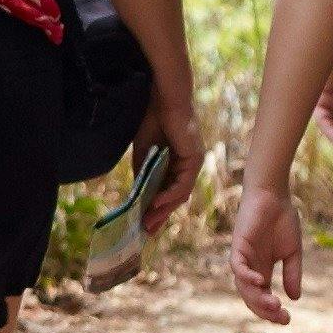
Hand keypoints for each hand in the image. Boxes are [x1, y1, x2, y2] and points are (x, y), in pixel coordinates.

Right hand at [139, 81, 209, 223]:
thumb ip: (143, 176)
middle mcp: (187, 166)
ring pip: (180, 194)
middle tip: (146, 231)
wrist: (160, 101)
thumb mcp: (142, 156)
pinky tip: (156, 203)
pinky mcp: (195, 159)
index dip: (155, 209)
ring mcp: (193, 163)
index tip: (143, 223)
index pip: (166, 192)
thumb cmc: (151, 123)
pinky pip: (183, 183)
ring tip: (149, 221)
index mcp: (175, 164)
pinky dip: (169, 195)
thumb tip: (137, 198)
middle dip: (160, 215)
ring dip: (164, 209)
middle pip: (175, 197)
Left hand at [222, 178, 303, 326]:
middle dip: (265, 310)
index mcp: (262, 270)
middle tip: (281, 316)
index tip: (287, 319)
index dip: (272, 311)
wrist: (274, 196)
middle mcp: (250, 267)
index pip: (263, 298)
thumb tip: (295, 298)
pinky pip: (237, 266)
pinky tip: (260, 282)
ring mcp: (242, 257)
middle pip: (251, 297)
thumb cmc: (282, 221)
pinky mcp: (238, 245)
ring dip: (257, 297)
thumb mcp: (292, 253)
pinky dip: (246, 276)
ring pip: (243, 285)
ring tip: (273, 304)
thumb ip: (292, 274)